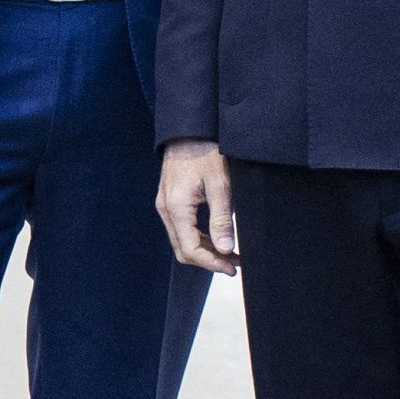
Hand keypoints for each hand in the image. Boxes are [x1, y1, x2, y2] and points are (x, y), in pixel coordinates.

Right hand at [157, 139, 237, 274]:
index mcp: (176, 208)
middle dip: (208, 261)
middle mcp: (166, 210)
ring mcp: (165, 206)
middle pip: (183, 250)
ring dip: (205, 251)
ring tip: (231, 253)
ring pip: (182, 241)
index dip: (212, 263)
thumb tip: (226, 249)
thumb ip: (221, 219)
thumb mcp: (220, 185)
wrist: (188, 131)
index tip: (233, 267)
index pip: (191, 249)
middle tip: (234, 264)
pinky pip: (181, 229)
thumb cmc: (205, 153)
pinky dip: (199, 238)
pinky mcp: (169, 202)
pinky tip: (217, 237)